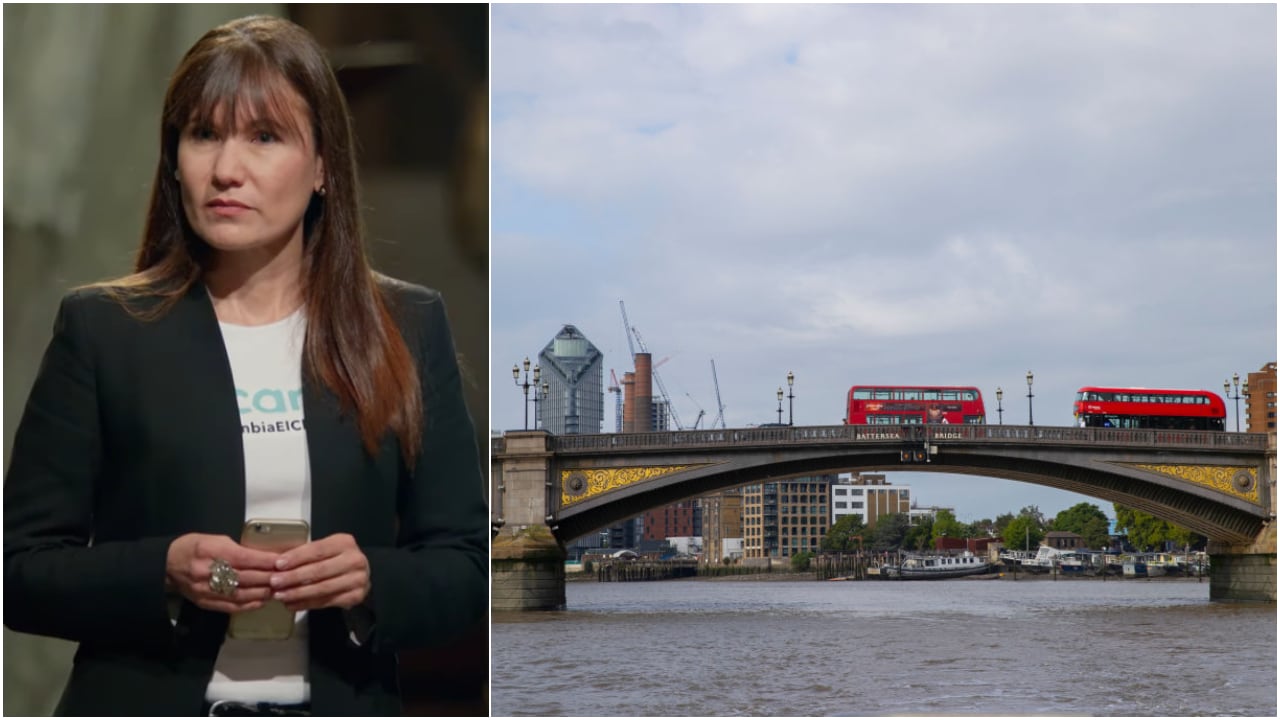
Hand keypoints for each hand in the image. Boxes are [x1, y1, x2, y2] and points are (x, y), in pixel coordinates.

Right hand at [166, 533, 280, 612]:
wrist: (168, 564)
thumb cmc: (194, 547)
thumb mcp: (216, 539)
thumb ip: (238, 549)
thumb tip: (263, 557)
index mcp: (212, 551)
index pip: (245, 558)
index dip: (265, 562)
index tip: (282, 562)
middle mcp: (209, 572)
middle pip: (245, 578)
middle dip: (268, 578)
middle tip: (286, 578)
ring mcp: (206, 590)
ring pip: (240, 594)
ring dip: (262, 593)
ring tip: (278, 590)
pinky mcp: (205, 602)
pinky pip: (231, 606)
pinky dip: (249, 605)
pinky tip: (261, 601)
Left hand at [269, 533, 370, 610]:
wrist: (358, 574)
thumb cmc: (336, 560)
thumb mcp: (325, 550)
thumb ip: (306, 555)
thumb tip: (278, 563)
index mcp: (345, 543)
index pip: (317, 550)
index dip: (297, 557)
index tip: (279, 564)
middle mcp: (354, 560)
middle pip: (319, 570)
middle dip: (294, 577)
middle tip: (275, 582)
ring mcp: (357, 579)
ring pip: (322, 588)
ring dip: (297, 593)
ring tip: (280, 595)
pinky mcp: (355, 596)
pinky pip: (326, 602)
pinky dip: (306, 603)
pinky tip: (293, 604)